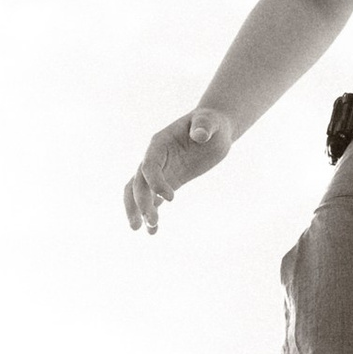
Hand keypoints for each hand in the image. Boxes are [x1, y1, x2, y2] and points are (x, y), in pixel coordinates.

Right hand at [126, 105, 233, 232]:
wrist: (214, 130)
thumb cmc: (211, 122)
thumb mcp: (210, 121)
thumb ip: (203, 126)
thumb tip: (200, 135)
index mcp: (159, 143)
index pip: (149, 165)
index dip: (155, 182)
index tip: (171, 198)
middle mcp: (154, 158)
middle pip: (138, 182)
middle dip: (141, 202)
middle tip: (150, 222)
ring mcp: (159, 172)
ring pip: (139, 193)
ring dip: (140, 211)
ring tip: (149, 230)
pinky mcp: (168, 182)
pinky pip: (153, 200)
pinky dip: (151, 214)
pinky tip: (153, 232)